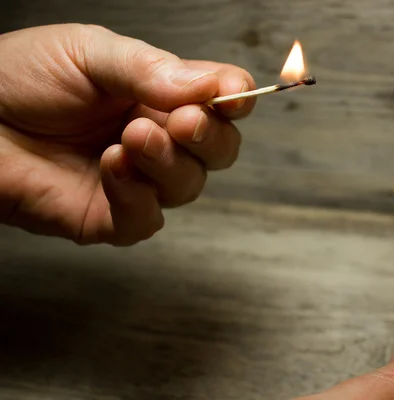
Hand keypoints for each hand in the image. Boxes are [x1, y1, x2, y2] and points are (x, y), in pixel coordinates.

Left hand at [0, 24, 255, 244]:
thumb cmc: (21, 77)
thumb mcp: (89, 52)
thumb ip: (152, 69)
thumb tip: (213, 85)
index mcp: (160, 96)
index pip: (219, 102)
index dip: (235, 100)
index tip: (233, 95)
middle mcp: (158, 140)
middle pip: (218, 150)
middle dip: (209, 137)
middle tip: (182, 120)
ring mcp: (137, 182)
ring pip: (188, 185)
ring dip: (168, 162)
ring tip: (132, 137)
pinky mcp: (110, 217)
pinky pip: (147, 218)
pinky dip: (137, 195)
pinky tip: (112, 166)